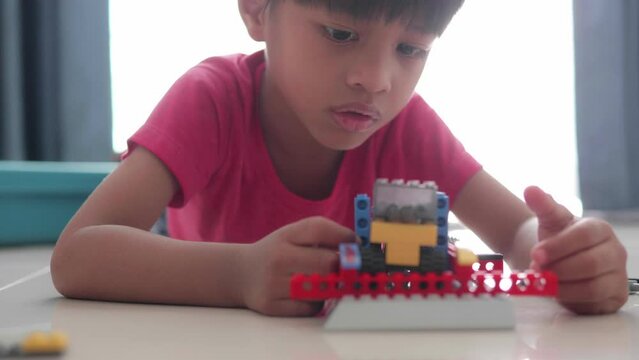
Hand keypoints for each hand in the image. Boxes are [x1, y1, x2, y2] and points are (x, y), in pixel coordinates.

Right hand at [238, 216, 355, 316]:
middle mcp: (278, 258)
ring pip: (322, 288)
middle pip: (327, 263)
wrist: (240, 273)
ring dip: (331, 286)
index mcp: (286, 235)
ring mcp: (273, 283)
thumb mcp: (293, 235)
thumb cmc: (278, 252)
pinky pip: (310, 307)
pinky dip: (317, 302)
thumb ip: (324, 235)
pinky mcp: (272, 305)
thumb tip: (357, 246)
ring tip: (326, 280)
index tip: (355, 244)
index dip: (344, 236)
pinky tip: (309, 294)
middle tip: (346, 268)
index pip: (320, 229)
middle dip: (342, 266)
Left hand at [524, 186, 627, 313]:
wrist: (562, 259)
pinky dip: (570, 299)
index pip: (584, 237)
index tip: (536, 254)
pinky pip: (592, 302)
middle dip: (558, 269)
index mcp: (600, 229)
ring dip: (561, 286)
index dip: (558, 247)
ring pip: (591, 286)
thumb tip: (530, 189)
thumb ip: (542, 205)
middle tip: (537, 270)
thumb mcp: (549, 220)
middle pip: (590, 264)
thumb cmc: (559, 238)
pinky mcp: (614, 297)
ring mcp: (617, 275)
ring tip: (544, 281)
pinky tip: (556, 291)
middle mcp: (615, 251)